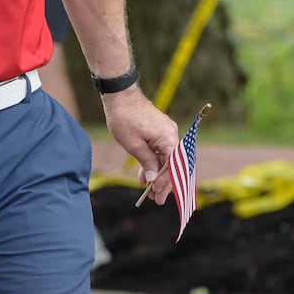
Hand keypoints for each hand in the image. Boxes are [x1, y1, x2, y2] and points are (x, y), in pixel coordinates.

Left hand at [102, 87, 179, 205]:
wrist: (120, 95)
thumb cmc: (124, 118)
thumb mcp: (133, 145)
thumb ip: (147, 162)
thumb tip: (155, 179)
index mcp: (168, 139)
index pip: (174, 167)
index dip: (167, 184)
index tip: (158, 196)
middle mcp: (172, 135)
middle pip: (173, 165)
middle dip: (164, 183)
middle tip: (155, 198)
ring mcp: (167, 132)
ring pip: (167, 159)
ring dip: (158, 174)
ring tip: (147, 190)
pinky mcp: (160, 130)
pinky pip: (161, 151)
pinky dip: (154, 162)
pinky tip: (145, 174)